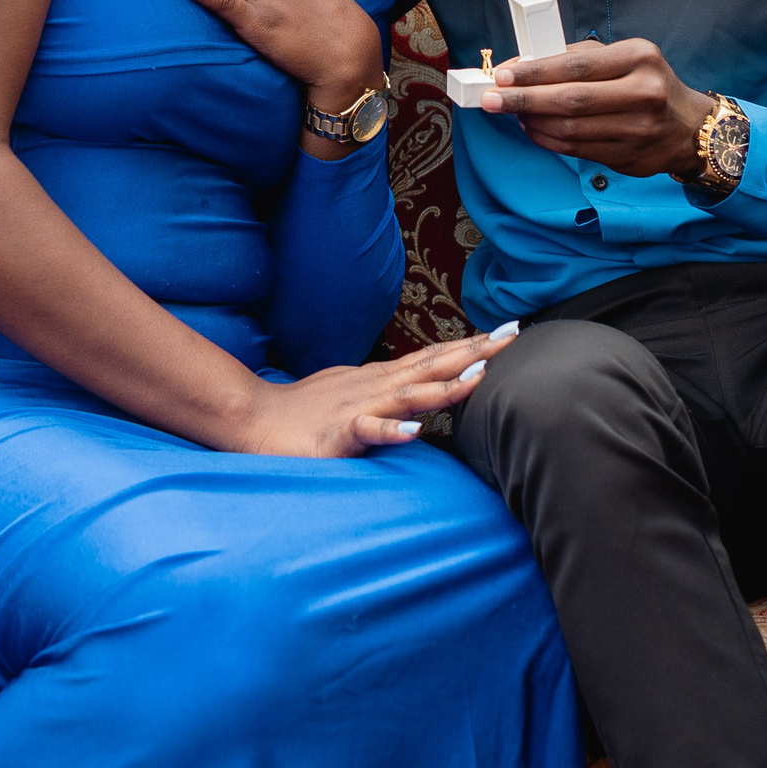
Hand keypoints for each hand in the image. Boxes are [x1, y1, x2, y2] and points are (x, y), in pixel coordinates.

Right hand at [234, 326, 519, 455]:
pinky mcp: (338, 435)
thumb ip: (390, 393)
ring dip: (444, 387)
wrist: (253, 418)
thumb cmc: (306, 413)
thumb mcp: (358, 398)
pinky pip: (367, 431)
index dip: (473, 346)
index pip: (437, 358)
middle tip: (513, 335)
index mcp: (384, 380)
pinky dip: (392, 428)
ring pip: (408, 395)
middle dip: (475, 353)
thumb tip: (423, 395)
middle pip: (433, 367)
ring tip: (478, 378)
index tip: (510, 332)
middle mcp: (377, 387)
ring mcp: (359, 408)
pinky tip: (414, 430)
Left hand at [479, 40, 717, 179]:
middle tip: (490, 99)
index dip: (535, 72)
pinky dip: (547, 139)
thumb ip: (579, 58)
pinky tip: (532, 128)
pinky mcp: (629, 157)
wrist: (688, 127)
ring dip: (532, 121)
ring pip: (570, 129)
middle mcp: (643, 92)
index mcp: (639, 58)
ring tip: (511, 112)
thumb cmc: (646, 83)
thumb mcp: (624, 57)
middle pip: (570, 100)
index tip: (502, 75)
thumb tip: (522, 66)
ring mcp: (638, 129)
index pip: (576, 64)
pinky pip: (576, 149)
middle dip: (523, 99)